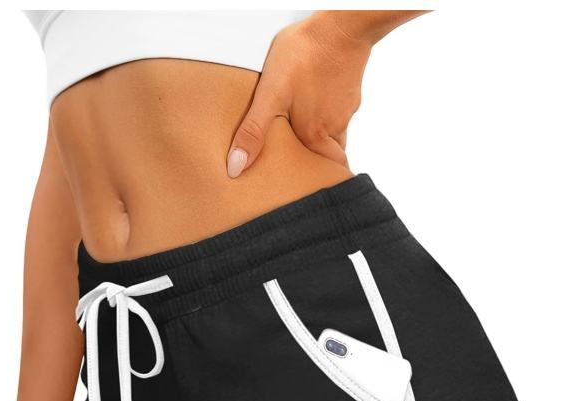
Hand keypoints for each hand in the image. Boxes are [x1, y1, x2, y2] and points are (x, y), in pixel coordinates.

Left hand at [226, 14, 371, 177]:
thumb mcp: (270, 95)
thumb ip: (254, 132)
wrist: (341, 24)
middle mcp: (335, 127)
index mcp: (316, 136)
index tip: (311, 189)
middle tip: (301, 165)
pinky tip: (313, 101)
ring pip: (335, 133)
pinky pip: (338, 110)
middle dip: (317, 162)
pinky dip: (327, 112)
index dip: (320, 182)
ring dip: (321, 137)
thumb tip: (236, 168)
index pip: (327, 173)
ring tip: (301, 131)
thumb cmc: (305, 56)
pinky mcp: (350, 90)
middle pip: (331, 155)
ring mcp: (346, 108)